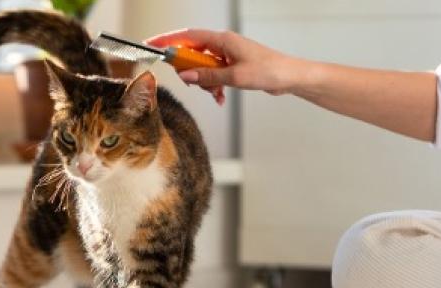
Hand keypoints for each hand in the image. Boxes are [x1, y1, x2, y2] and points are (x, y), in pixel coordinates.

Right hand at [146, 29, 302, 104]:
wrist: (289, 77)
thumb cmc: (268, 71)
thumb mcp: (233, 76)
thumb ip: (207, 76)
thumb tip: (185, 75)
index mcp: (222, 40)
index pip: (187, 37)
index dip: (168, 40)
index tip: (152, 45)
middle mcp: (223, 45)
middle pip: (192, 54)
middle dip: (189, 71)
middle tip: (193, 84)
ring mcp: (227, 55)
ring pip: (202, 68)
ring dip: (204, 83)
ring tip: (215, 93)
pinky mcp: (232, 66)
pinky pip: (214, 75)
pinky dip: (213, 86)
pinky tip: (220, 97)